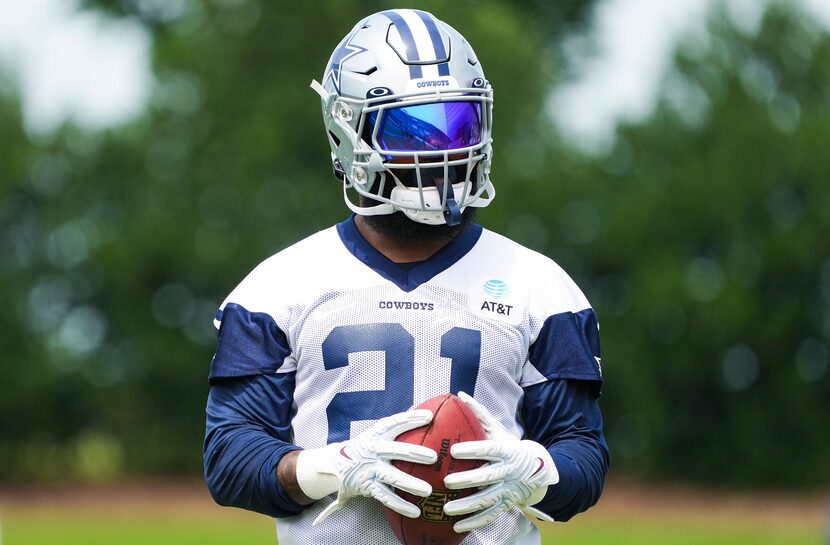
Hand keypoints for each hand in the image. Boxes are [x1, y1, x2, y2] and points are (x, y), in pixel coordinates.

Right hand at [295, 409, 436, 524]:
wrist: (337, 464)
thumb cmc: (367, 446)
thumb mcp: (376, 434)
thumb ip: (397, 428)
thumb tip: (429, 415)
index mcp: (377, 434)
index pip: (395, 423)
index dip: (411, 419)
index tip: (430, 417)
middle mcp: (373, 450)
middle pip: (396, 451)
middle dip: (415, 453)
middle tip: (434, 457)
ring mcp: (371, 469)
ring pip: (392, 477)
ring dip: (410, 484)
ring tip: (428, 490)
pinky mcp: (368, 486)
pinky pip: (386, 498)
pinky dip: (401, 505)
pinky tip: (416, 511)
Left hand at [443, 392, 558, 531]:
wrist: (537, 470)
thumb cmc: (509, 446)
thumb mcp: (499, 429)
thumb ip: (479, 414)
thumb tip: (460, 394)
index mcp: (506, 450)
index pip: (488, 449)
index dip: (473, 450)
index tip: (454, 451)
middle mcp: (508, 471)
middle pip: (487, 476)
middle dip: (467, 480)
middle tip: (447, 481)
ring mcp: (508, 490)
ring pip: (487, 500)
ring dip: (467, 506)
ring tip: (447, 509)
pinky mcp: (507, 505)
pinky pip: (490, 515)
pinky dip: (474, 522)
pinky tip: (457, 527)